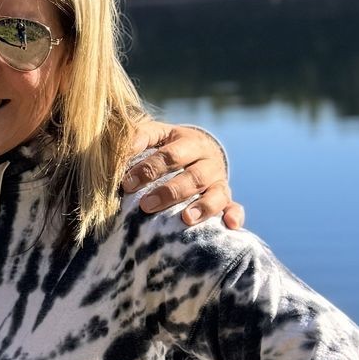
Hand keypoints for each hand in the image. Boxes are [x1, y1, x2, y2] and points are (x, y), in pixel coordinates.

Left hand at [123, 121, 243, 228]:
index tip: (127, 184)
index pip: (170, 155)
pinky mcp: (226, 198)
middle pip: (193, 177)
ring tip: (186, 219)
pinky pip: (234, 207)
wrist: (199, 149)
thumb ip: (140, 137)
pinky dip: (235, 215)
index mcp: (190, 142)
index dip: (149, 169)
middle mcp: (209, 162)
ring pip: (216, 194)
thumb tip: (123, 149)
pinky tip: (230, 225)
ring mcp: (219, 181)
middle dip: (169, 192)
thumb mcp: (157, 135)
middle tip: (146, 205)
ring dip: (202, 207)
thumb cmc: (169, 145)